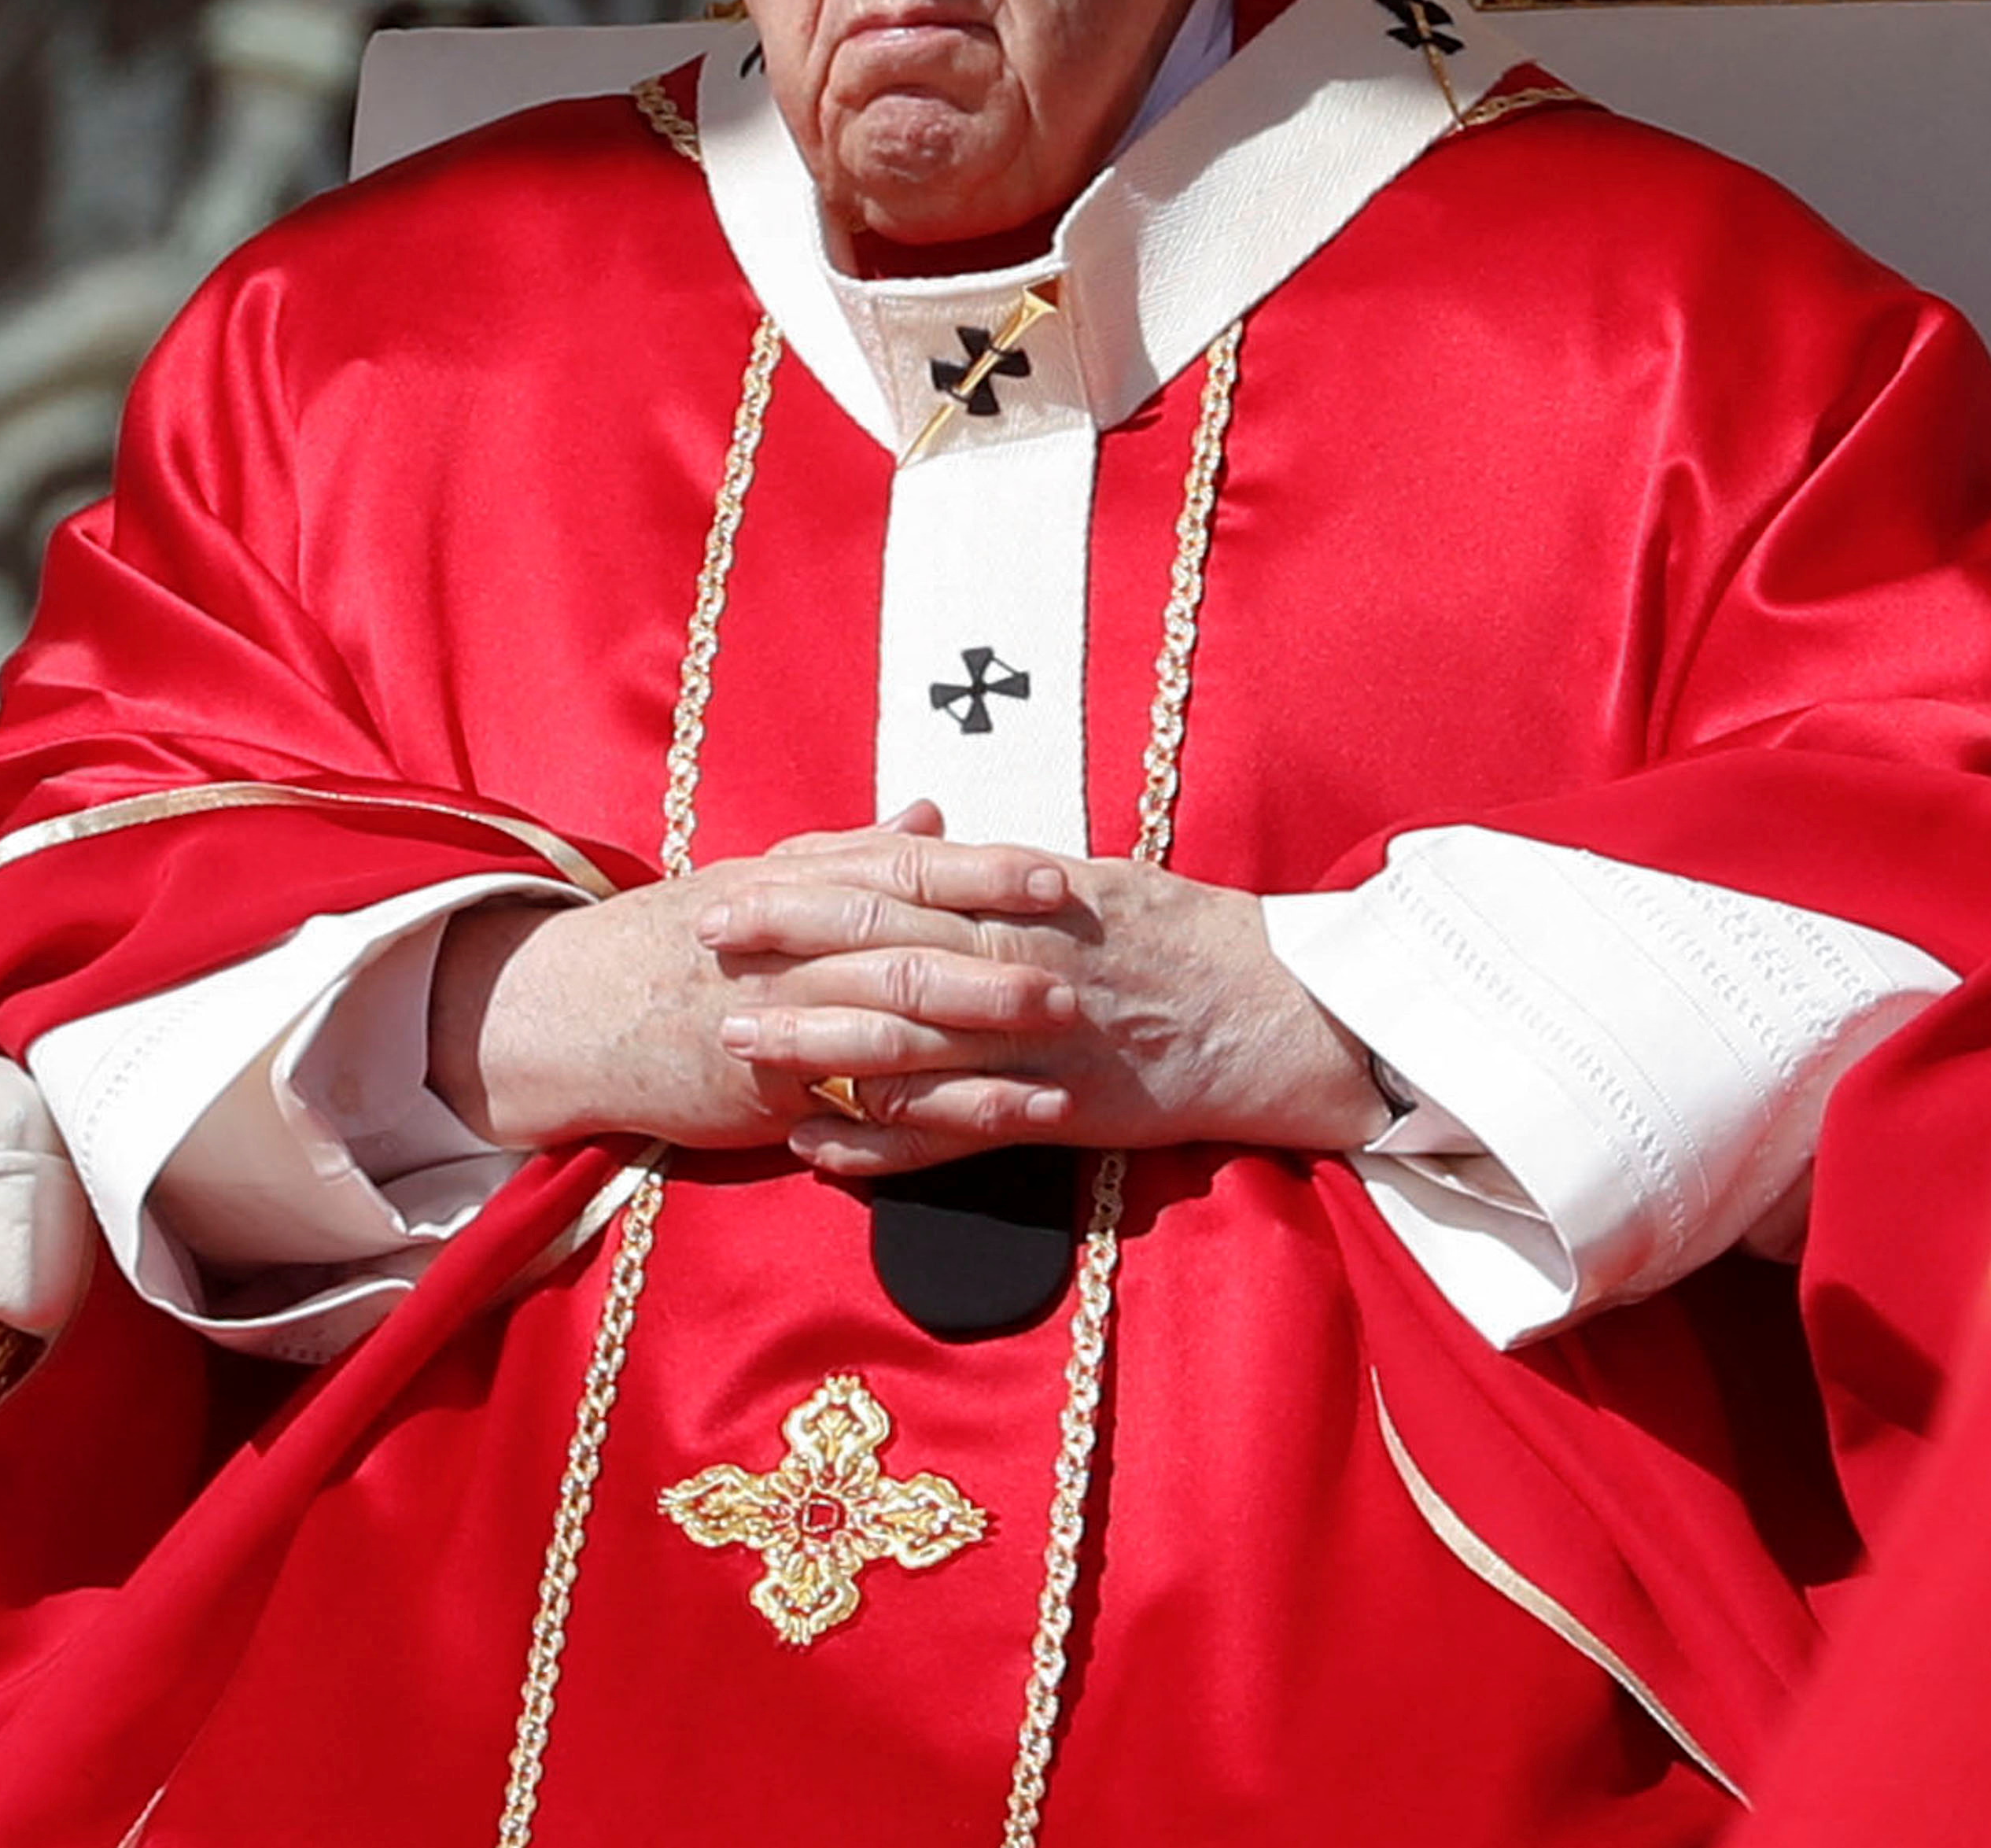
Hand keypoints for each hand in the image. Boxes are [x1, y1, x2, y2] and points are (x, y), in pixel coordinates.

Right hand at [428, 810, 1082, 1151]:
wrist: (570, 1014)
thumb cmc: (670, 943)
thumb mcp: (753, 880)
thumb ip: (848, 850)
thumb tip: (932, 813)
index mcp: (788, 885)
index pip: (896, 868)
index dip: (978, 871)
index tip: (1056, 874)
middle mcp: (785, 945)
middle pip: (903, 939)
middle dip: (997, 950)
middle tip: (1083, 958)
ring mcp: (777, 1018)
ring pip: (893, 1019)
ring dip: (986, 1030)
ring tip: (1066, 1036)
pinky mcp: (770, 1091)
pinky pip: (872, 1103)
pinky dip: (947, 1111)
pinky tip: (1012, 1116)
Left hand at [735, 857, 1390, 1177]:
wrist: (1287, 1013)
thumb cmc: (1185, 936)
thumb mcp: (1093, 880)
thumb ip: (999, 875)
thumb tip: (918, 845)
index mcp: (1028, 896)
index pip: (898, 879)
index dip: (810, 880)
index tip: (737, 875)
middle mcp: (1024, 963)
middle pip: (885, 949)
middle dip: (787, 947)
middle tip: (704, 943)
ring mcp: (1038, 1043)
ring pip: (907, 1041)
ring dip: (814, 1043)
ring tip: (737, 1040)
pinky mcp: (1059, 1112)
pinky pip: (953, 1132)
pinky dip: (880, 1142)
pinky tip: (815, 1145)